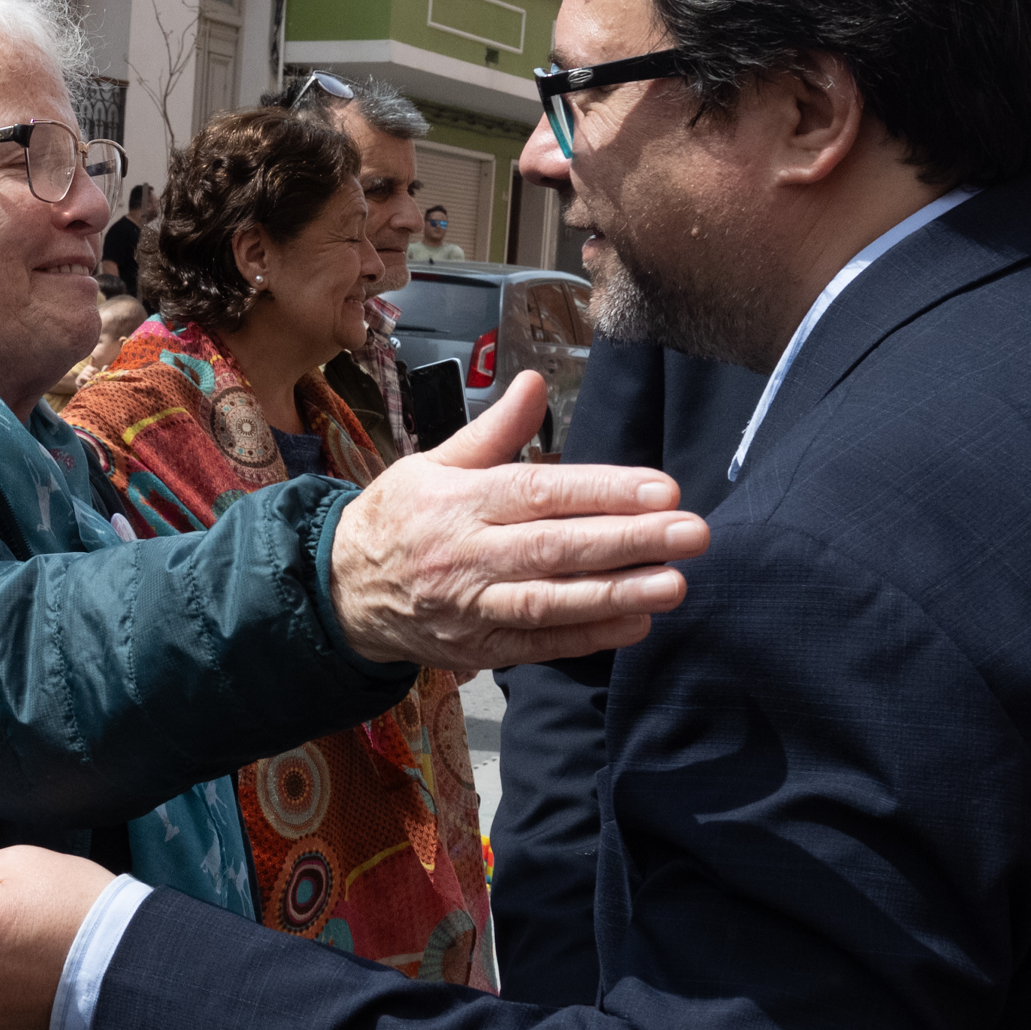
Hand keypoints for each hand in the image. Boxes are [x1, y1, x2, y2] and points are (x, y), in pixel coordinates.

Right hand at [330, 372, 709, 669]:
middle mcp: (466, 554)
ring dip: (615, 594)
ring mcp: (470, 606)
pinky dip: (586, 637)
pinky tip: (635, 624)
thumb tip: (533, 382)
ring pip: (548, 601)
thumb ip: (492, 432)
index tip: (661, 489)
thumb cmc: (397, 519)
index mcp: (460, 501)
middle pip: (554, 548)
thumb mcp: (432, 464)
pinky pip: (536, 645)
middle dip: (628, 541)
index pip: (538, 493)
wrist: (339, 590)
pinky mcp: (476, 647)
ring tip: (674, 584)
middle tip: (690, 533)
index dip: (602, 491)